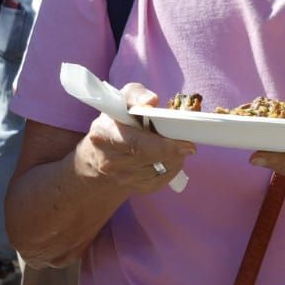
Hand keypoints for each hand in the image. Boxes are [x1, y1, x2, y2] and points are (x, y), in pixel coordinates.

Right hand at [74, 83, 195, 194]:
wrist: (99, 154)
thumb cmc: (115, 121)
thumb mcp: (122, 100)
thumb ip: (136, 94)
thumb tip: (150, 102)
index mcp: (104, 134)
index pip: (138, 146)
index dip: (165, 146)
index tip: (186, 143)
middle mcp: (109, 161)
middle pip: (153, 160)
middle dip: (174, 151)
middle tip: (185, 142)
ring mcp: (121, 178)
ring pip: (161, 171)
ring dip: (174, 159)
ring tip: (174, 147)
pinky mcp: (134, 189)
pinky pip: (161, 181)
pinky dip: (170, 169)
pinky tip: (168, 158)